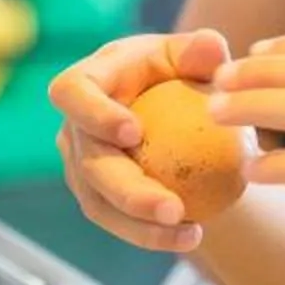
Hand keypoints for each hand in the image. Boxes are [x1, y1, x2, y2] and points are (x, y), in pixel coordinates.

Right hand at [49, 29, 240, 253]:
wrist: (179, 112)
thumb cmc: (183, 72)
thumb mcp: (195, 56)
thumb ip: (203, 50)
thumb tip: (211, 48)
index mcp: (88, 81)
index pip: (73, 93)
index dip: (94, 114)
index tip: (133, 133)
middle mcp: (75, 126)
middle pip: (89, 163)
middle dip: (127, 191)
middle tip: (174, 208)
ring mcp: (81, 166)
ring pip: (100, 204)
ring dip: (141, 226)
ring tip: (190, 234)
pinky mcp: (97, 197)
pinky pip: (119, 224)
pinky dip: (152, 235)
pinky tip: (192, 236)